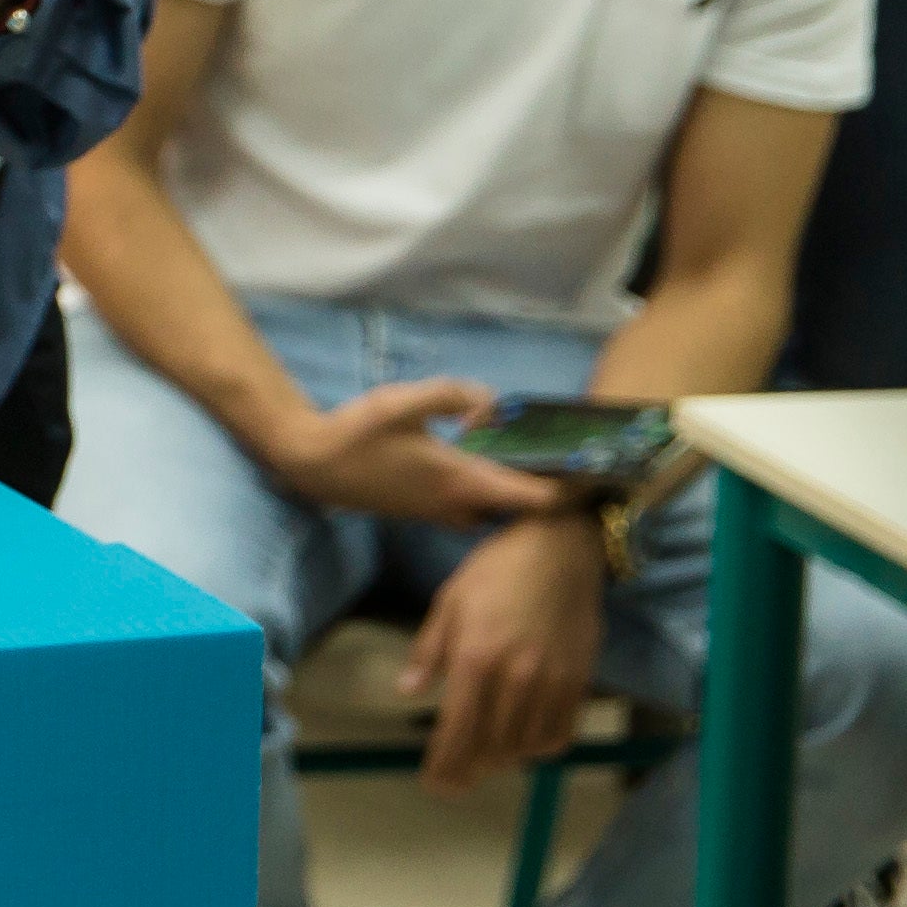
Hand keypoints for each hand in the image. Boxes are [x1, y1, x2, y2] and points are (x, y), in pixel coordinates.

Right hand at [257, 377, 565, 527]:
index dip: (571, 491)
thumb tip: (490, 404)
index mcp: (463, 482)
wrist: (311, 464)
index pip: (536, 500)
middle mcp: (458, 505)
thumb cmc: (356, 434)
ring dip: (512, 493)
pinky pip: (472, 506)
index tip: (595, 473)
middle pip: (520, 511)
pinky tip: (479, 461)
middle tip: (562, 460)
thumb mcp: (404, 401)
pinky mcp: (423, 509)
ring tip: (524, 460)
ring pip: (494, 510)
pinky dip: (487, 491)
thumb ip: (454, 394)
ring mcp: (439, 511)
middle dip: (544, 492)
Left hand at [403, 515, 607, 795]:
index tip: (433, 784)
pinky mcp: (579, 681)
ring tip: (483, 763)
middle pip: (490, 744)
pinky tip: (523, 746)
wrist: (560, 550)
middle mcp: (514, 677)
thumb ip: (429, 651)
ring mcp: (550, 681)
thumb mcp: (448, 602)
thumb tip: (408, 691)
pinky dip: (539, 747)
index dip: (444, 762)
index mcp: (475, 657)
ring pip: (525, 745)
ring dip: (501, 761)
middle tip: (453, 784)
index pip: (456, 727)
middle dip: (468, 771)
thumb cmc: (495, 571)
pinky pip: (561, 732)